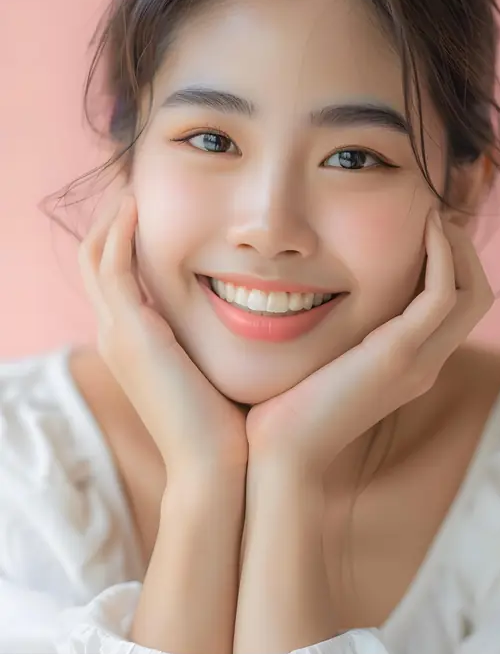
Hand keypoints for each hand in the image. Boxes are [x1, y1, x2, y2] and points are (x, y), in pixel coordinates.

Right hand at [78, 192, 247, 477]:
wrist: (217, 467)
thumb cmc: (227, 423)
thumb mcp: (213, 368)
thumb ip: (214, 338)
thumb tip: (249, 314)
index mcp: (134, 340)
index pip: (116, 274)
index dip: (126, 237)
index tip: (153, 206)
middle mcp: (117, 333)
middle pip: (97, 257)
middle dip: (114, 219)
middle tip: (138, 186)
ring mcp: (118, 332)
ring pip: (97, 255)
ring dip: (114, 217)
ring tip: (137, 186)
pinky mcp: (130, 332)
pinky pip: (113, 266)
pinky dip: (121, 233)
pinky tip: (140, 206)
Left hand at [245, 209, 493, 476]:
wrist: (280, 454)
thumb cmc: (287, 409)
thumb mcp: (323, 362)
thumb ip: (340, 333)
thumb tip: (319, 296)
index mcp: (411, 364)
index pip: (456, 307)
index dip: (452, 263)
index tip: (426, 228)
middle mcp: (425, 363)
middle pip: (476, 297)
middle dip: (464, 250)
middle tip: (436, 215)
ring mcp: (418, 362)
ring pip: (471, 293)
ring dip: (457, 247)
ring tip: (433, 215)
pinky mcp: (400, 355)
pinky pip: (441, 295)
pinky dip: (441, 257)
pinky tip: (422, 229)